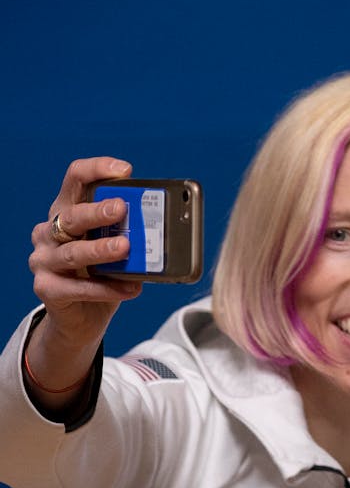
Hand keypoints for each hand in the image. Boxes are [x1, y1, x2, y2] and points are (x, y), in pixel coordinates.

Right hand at [24, 158, 144, 400]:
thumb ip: (131, 235)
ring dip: (100, 249)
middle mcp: (49, 232)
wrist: (83, 317)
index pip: (75, 179)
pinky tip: (130, 288)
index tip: (125, 170)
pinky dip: (105, 288)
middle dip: (97, 211)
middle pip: (71, 215)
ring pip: (72, 252)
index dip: (96, 170)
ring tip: (126, 248)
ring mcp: (43, 259)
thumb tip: (168, 227)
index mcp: (67, 211)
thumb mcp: (118, 250)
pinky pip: (76, 287)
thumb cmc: (103, 275)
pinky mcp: (46, 288)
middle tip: (121, 209)